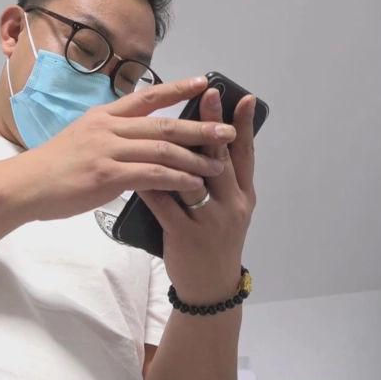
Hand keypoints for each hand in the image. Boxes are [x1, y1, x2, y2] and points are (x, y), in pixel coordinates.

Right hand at [17, 76, 237, 221]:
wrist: (25, 185)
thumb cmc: (51, 168)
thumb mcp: (80, 140)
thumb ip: (109, 138)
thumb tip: (132, 145)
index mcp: (103, 116)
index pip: (146, 97)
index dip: (177, 88)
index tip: (204, 82)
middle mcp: (108, 128)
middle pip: (164, 123)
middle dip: (200, 127)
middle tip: (228, 131)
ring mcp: (107, 150)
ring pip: (162, 149)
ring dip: (195, 157)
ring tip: (219, 164)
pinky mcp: (107, 175)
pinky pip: (151, 174)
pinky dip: (177, 179)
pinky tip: (193, 185)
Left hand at [139, 88, 257, 304]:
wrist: (209, 286)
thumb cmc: (214, 240)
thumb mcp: (226, 208)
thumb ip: (218, 179)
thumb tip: (201, 140)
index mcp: (243, 194)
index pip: (245, 153)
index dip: (243, 125)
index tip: (241, 96)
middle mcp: (232, 203)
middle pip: (220, 157)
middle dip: (212, 124)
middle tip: (209, 95)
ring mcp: (209, 219)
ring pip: (192, 178)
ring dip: (177, 149)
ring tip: (165, 124)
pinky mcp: (185, 234)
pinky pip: (163, 203)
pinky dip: (149, 182)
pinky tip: (136, 167)